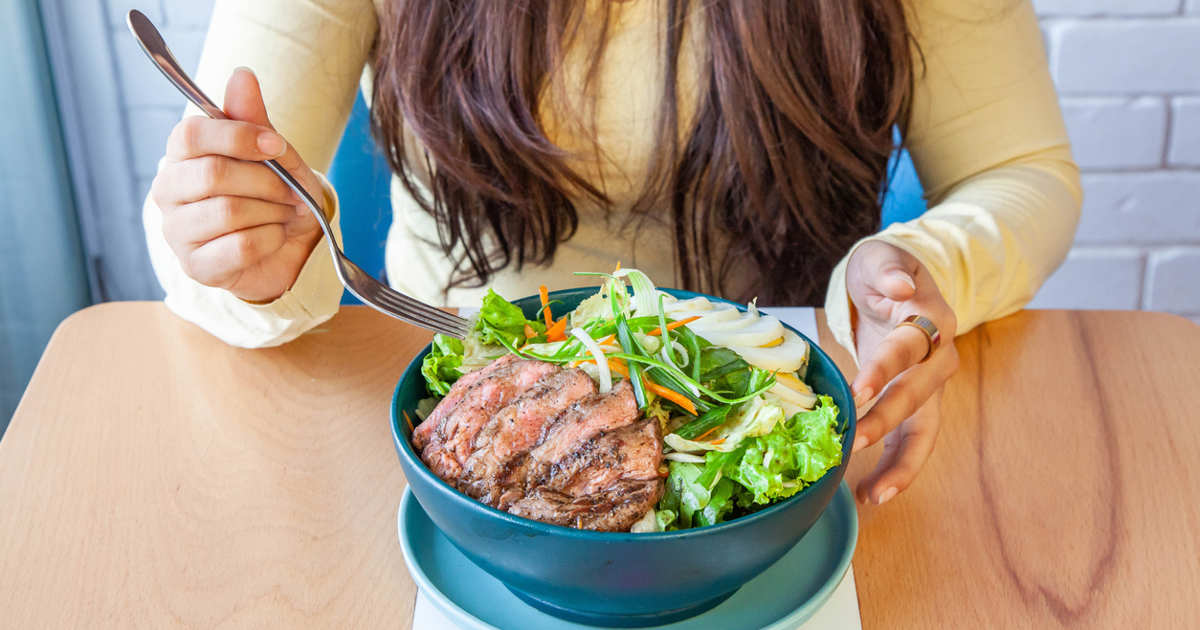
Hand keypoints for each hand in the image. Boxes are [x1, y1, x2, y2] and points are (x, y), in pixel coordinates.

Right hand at [150, 67, 325, 301]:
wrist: (291, 250)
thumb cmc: (275, 196)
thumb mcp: (274, 154)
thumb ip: (253, 119)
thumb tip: (241, 75)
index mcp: (182, 156)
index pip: (191, 134)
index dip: (238, 136)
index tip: (276, 146)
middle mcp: (168, 192)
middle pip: (213, 174)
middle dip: (266, 181)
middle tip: (289, 190)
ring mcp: (177, 233)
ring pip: (228, 212)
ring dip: (271, 212)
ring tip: (283, 214)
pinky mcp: (196, 267)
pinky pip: (239, 247)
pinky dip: (270, 240)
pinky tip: (273, 238)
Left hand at [845, 241, 958, 504]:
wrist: (900, 282)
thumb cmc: (885, 271)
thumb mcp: (881, 257)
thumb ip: (887, 270)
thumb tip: (901, 287)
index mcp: (932, 320)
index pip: (907, 348)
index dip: (883, 370)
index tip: (857, 391)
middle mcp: (939, 358)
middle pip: (916, 396)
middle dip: (884, 423)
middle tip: (851, 444)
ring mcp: (931, 387)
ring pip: (924, 432)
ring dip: (899, 465)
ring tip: (871, 496)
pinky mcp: (917, 405)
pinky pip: (911, 443)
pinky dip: (894, 469)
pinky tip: (869, 494)